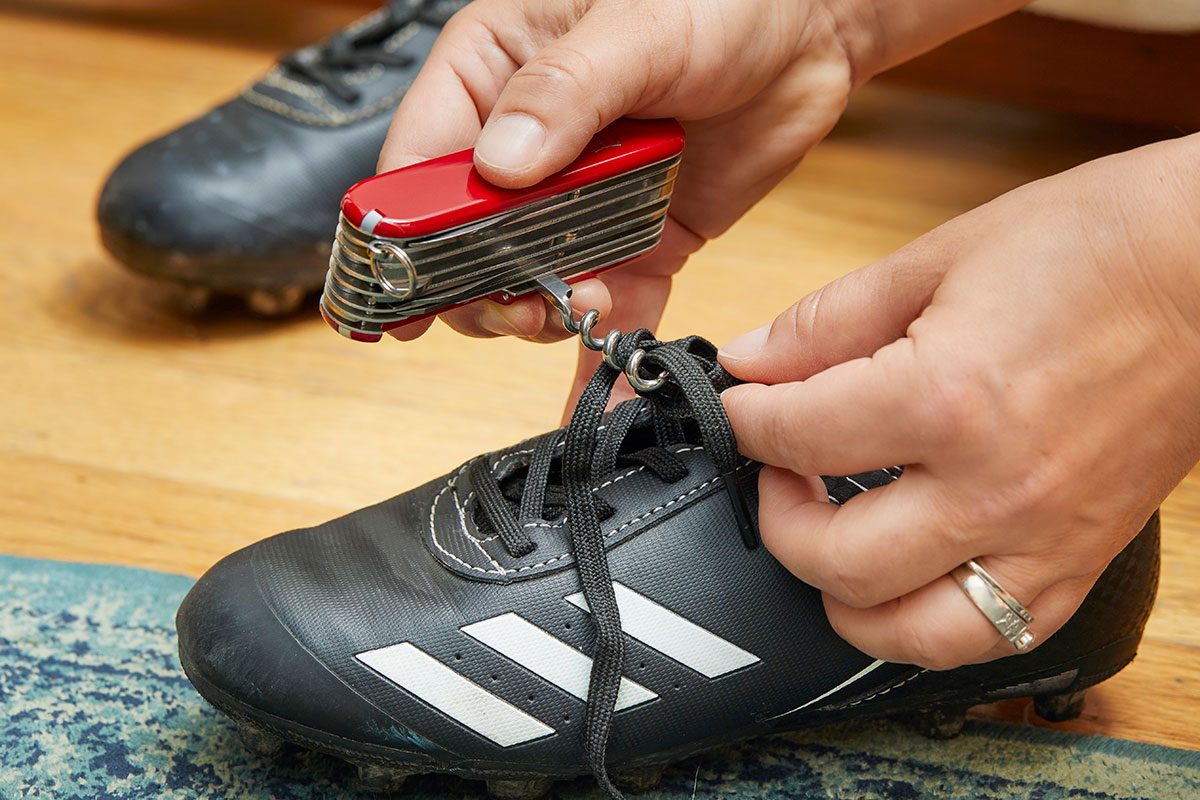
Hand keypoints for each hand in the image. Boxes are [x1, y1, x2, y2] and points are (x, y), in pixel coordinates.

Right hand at [378, 0, 860, 408]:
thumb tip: (502, 165)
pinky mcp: (636, 237)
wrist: (814, 31)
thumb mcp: (638, 27)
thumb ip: (565, 91)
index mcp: (493, 73)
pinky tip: (602, 377)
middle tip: (516, 305)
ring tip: (580, 303)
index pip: (421, 162)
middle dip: (479, 286)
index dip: (404, 229)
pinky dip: (603, 339)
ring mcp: (579, 199)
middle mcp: (526, 143)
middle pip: (463, 240)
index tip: (405, 288)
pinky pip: (608, 300)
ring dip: (542, 311)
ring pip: (527, 280)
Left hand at [721, 134, 1199, 669]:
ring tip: (831, 534)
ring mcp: (1041, 538)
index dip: (749, 419)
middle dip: (778, 516)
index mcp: (947, 399)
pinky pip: (990, 637)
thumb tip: (753, 360)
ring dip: (842, 594)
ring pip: (906, 631)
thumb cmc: (1098, 248)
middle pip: (835, 561)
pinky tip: (908, 573)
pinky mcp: (1080, 561)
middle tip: (780, 470)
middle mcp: (993, 489)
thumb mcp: (939, 258)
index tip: (743, 406)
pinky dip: (927, 621)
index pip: (797, 437)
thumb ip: (828, 321)